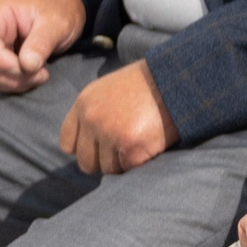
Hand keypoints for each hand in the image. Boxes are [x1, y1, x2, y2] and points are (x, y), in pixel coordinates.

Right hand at [0, 0, 87, 92]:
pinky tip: (32, 78)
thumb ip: (42, 42)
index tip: (27, 67)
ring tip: (39, 76)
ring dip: (12, 83)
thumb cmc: (59, 12)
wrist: (66, 14)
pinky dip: (11, 86)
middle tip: (40, 74)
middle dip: (10, 76)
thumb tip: (27, 65)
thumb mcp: (57, 23)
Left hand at [59, 58, 177, 174]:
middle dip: (104, 160)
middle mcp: (92, 120)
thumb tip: (90, 141)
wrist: (178, 78)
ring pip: (108, 169)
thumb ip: (95, 113)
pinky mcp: (131, 147)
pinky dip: (141, 162)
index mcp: (84, 104)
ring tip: (141, 142)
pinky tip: (151, 144)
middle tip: (125, 149)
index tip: (102, 145)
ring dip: (124, 162)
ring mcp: (110, 134)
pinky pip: (129, 169)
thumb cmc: (149, 83)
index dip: (87, 148)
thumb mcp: (110, 89)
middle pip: (85, 162)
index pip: (68, 144)